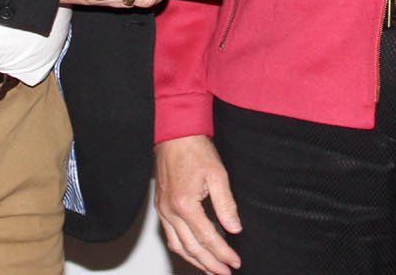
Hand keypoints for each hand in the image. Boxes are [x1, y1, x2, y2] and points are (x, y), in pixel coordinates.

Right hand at [154, 135, 241, 273]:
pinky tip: (193, 252)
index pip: (207, 238)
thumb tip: (235, 229)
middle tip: (225, 272)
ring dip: (195, 261)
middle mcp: (170, 210)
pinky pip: (170, 235)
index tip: (235, 262)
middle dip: (210, 263)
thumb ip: (226, 204)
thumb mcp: (218, 174)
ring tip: (210, 270)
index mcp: (185, 204)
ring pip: (178, 246)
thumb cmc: (195, 149)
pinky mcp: (161, 206)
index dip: (223, 253)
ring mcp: (163, 209)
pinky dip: (182, 249)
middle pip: (191, 247)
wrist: (175, 134)